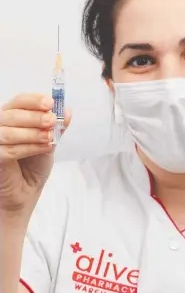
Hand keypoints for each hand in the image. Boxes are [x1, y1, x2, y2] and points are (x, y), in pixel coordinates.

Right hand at [0, 93, 70, 217]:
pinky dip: (28, 148)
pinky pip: (9, 150)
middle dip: (34, 117)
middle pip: (12, 114)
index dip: (34, 100)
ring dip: (33, 133)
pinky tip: (44, 148)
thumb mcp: (49, 141)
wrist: (26, 191)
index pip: (18, 101)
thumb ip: (56, 127)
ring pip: (8, 132)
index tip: (51, 103)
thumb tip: (68, 111)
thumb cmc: (33, 165)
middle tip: (52, 121)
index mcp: (11, 117)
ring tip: (50, 138)